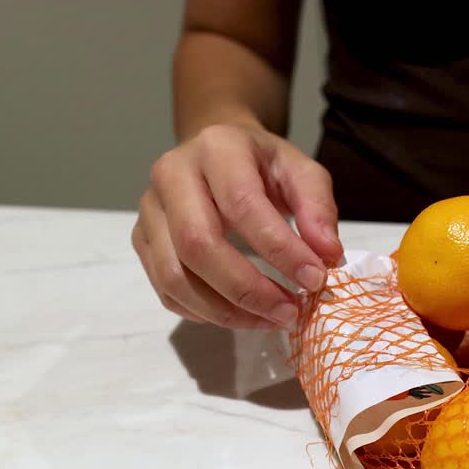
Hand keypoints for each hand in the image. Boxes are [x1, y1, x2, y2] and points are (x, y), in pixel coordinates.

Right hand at [132, 123, 343, 328]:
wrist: (217, 153)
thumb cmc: (263, 166)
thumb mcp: (301, 172)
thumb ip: (318, 208)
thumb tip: (327, 255)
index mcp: (216, 148)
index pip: (241, 204)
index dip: (278, 248)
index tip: (314, 280)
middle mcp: (170, 175)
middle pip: (197, 245)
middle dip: (247, 289)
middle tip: (290, 312)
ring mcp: (149, 211)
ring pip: (175, 276)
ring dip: (226, 311)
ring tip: (271, 319)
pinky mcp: (141, 242)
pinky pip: (166, 291)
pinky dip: (206, 313)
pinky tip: (243, 315)